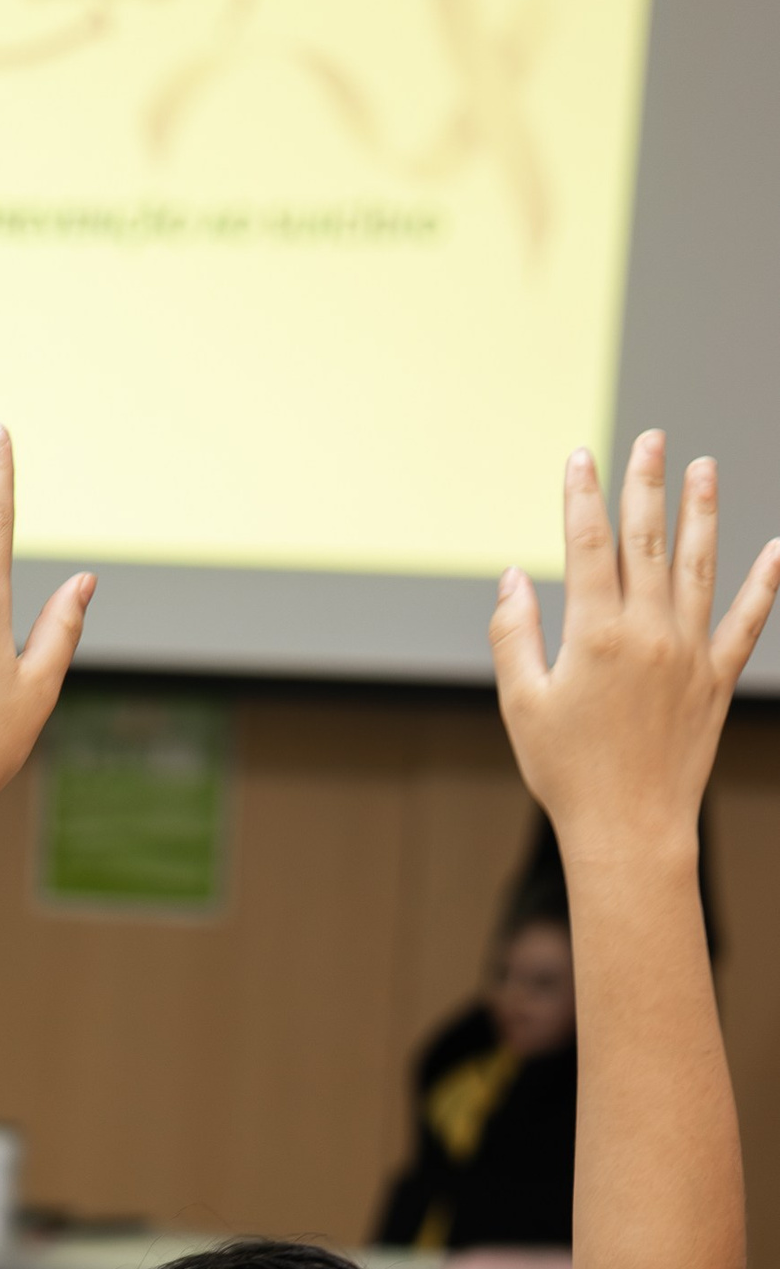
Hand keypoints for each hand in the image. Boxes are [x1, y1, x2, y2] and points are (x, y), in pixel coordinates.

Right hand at [489, 434, 779, 860]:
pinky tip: (776, 550)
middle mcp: (649, 632)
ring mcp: (689, 652)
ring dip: (703, 512)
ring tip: (704, 468)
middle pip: (648, 541)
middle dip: (646, 485)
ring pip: (700, 565)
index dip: (582, 497)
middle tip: (651, 439)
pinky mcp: (717, 678)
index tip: (581, 457)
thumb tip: (515, 577)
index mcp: (595, 635)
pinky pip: (745, 621)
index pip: (587, 546)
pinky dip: (763, 584)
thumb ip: (515, 635)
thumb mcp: (522, 704)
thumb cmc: (566, 772)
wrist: (629, 829)